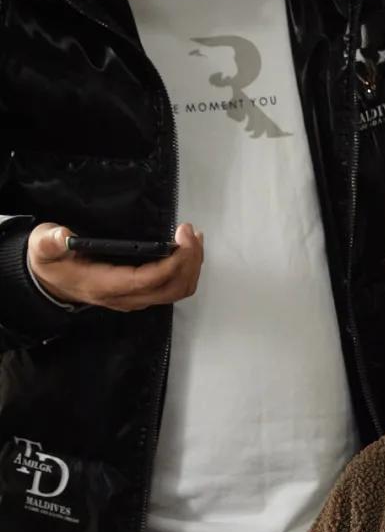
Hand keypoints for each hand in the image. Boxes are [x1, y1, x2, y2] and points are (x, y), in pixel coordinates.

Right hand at [28, 222, 203, 310]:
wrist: (53, 284)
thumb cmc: (52, 265)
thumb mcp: (43, 249)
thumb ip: (49, 242)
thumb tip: (63, 236)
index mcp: (105, 285)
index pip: (147, 281)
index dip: (170, 264)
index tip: (181, 240)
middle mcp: (126, 297)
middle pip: (171, 288)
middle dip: (188, 262)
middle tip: (190, 233)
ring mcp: (136, 298)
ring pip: (176, 290)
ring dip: (191, 266)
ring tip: (194, 238)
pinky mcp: (142, 293)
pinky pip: (172, 287)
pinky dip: (185, 269)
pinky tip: (187, 248)